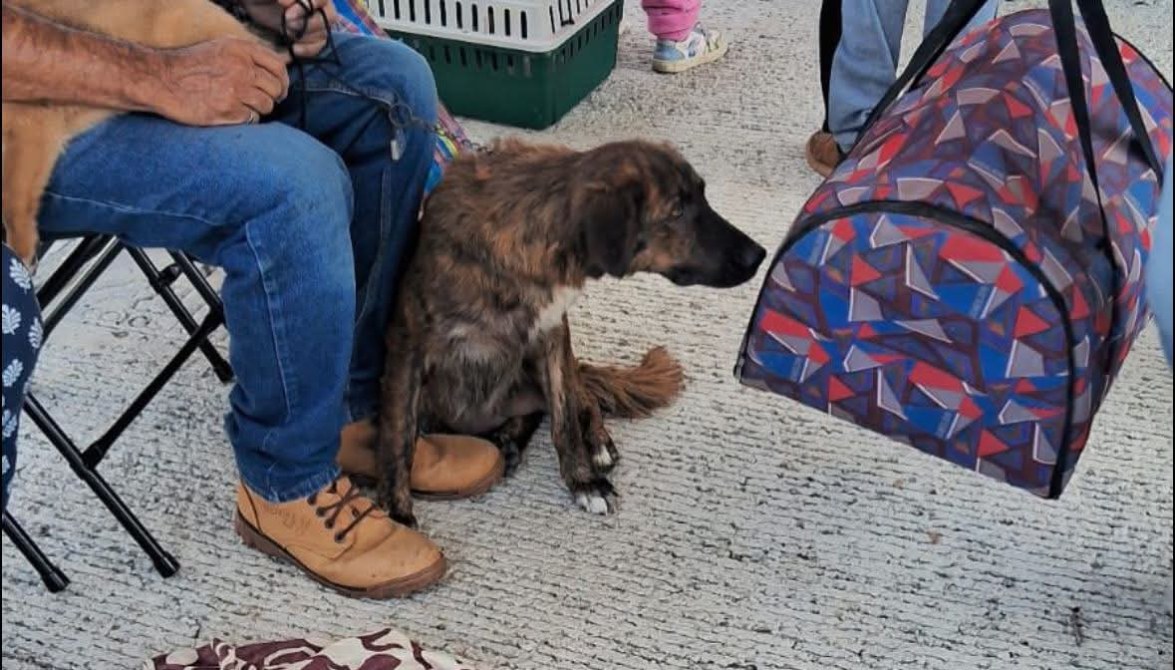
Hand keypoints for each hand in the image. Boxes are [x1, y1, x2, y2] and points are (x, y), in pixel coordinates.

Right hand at [150, 38, 288, 125]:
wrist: (160, 79)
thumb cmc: (190, 65)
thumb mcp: (220, 48)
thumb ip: (247, 56)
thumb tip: (276, 71)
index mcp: (241, 50)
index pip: (278, 66)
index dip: (283, 81)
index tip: (280, 89)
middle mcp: (242, 68)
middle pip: (276, 89)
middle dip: (271, 97)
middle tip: (260, 101)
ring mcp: (236, 90)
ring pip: (266, 106)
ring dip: (258, 109)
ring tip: (240, 106)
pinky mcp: (228, 111)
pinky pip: (251, 119)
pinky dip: (245, 119)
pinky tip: (230, 113)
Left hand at [242, 0, 337, 58]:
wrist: (252, 3)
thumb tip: (288, 2)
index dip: (307, 4)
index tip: (283, 5)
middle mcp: (320, 5)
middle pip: (330, 16)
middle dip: (308, 22)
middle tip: (287, 21)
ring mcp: (316, 22)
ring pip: (324, 32)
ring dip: (305, 35)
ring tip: (286, 32)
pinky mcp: (310, 37)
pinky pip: (318, 46)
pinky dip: (307, 49)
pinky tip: (293, 48)